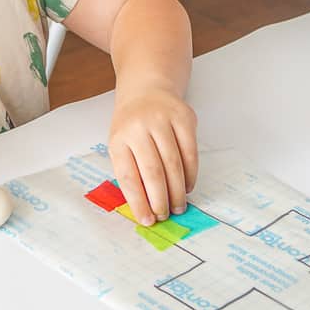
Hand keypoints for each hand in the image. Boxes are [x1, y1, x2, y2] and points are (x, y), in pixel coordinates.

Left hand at [107, 84, 198, 225]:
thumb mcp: (120, 144)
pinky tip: (187, 186)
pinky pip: (190, 152)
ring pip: (173, 163)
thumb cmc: (131, 125)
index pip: (128, 176)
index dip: (138, 202)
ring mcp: (162, 120)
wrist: (146, 90)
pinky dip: (190, 173)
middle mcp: (139, 127)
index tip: (147, 220)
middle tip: (165, 216)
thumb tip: (145, 208)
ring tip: (177, 206)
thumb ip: (130, 171)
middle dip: (160, 199)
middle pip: (153, 171)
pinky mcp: (184, 117)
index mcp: (119, 138)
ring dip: (177, 190)